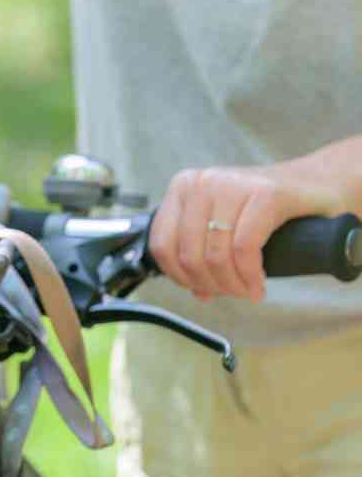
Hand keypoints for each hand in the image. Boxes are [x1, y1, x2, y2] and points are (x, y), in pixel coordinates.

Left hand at [149, 163, 347, 302]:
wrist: (316, 184)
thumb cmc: (266, 209)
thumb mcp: (224, 227)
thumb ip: (204, 253)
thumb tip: (197, 292)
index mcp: (182, 188)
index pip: (161, 244)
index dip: (179, 276)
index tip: (202, 289)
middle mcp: (201, 183)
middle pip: (189, 254)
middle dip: (211, 284)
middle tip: (233, 294)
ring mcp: (231, 184)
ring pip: (215, 254)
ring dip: (232, 285)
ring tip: (247, 292)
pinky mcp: (265, 193)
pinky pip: (245, 248)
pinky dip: (250, 275)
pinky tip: (258, 285)